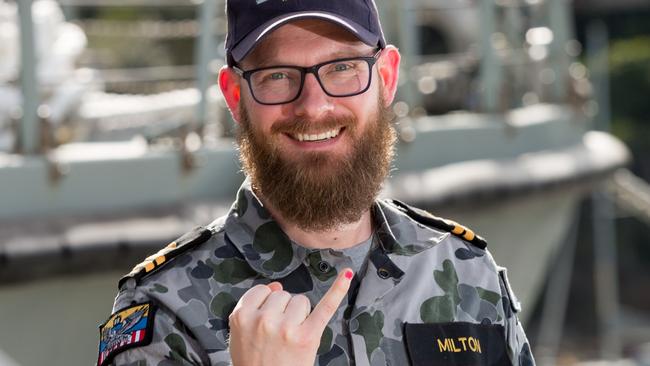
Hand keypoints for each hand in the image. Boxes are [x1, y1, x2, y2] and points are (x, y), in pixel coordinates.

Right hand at [228, 268, 353, 365]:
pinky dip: (338, 290)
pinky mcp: (309, 335)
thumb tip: (275, 286)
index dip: (266, 303)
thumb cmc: (254, 363)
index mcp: (242, 317)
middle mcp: (264, 319)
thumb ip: (252, 307)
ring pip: (300, 300)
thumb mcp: (239, 335)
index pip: (261, 291)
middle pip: (283, 295)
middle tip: (279, 334)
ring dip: (299, 315)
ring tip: (291, 336)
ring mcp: (287, 327)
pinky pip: (326, 307)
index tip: (268, 315)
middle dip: (283, 310)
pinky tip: (346, 276)